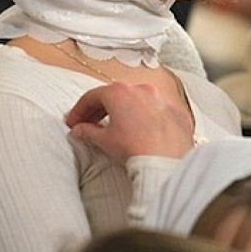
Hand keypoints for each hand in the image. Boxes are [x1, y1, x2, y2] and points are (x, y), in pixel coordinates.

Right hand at [65, 83, 194, 162]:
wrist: (166, 162)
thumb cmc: (135, 148)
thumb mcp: (105, 140)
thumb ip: (87, 131)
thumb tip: (79, 130)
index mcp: (120, 92)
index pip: (92, 97)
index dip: (79, 110)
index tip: (73, 122)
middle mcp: (142, 89)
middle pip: (115, 96)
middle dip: (99, 110)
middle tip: (89, 124)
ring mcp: (161, 99)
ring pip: (138, 101)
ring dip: (124, 111)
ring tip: (116, 127)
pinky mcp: (177, 112)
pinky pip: (157, 111)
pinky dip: (146, 118)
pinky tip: (142, 132)